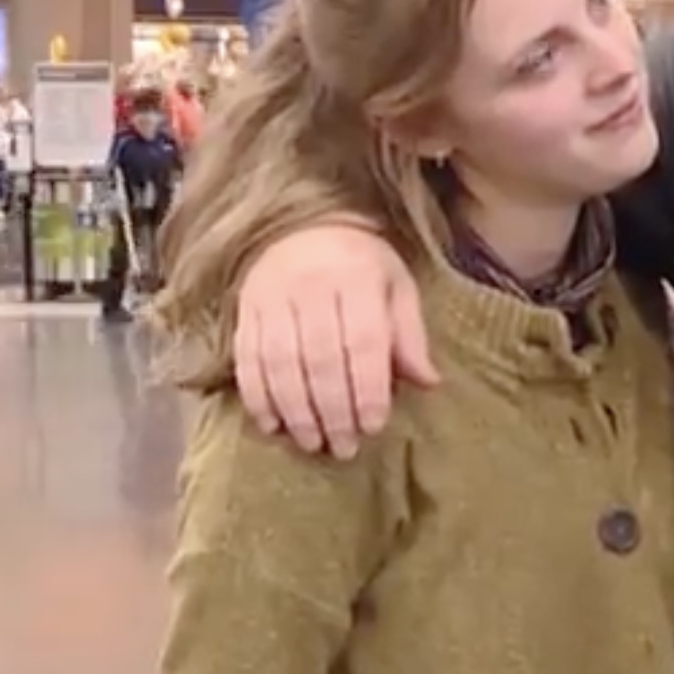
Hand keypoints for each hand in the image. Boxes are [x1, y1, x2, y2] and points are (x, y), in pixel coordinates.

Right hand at [234, 222, 435, 457]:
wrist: (303, 225)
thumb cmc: (362, 265)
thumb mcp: (397, 288)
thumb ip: (409, 335)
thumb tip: (428, 382)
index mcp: (356, 279)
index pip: (363, 342)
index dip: (367, 389)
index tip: (373, 427)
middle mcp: (310, 287)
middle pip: (320, 359)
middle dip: (332, 411)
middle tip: (344, 448)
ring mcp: (271, 298)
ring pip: (280, 364)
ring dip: (296, 411)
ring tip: (312, 443)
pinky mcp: (244, 310)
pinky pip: (247, 359)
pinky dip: (258, 397)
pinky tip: (273, 426)